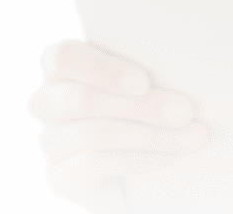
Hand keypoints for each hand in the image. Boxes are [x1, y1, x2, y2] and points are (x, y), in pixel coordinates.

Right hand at [28, 39, 211, 212]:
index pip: (65, 57)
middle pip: (84, 99)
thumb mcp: (130, 85)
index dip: (103, 69)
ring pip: (96, 133)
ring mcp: (48, 140)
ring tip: (188, 137)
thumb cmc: (127, 110)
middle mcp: (45, 100)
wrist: (118, 168)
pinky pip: (97, 164)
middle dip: (141, 106)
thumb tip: (182, 94)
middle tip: (184, 111)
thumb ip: (143, 80)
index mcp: (57, 64)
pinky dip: (139, 159)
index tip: (143, 82)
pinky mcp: (58, 175)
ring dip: (150, 135)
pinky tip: (166, 156)